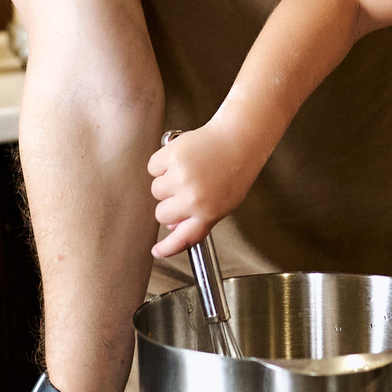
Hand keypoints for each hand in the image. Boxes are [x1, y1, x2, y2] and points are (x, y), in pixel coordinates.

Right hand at [148, 124, 261, 257]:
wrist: (238, 139)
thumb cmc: (233, 170)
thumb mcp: (224, 203)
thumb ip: (199, 218)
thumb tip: (171, 225)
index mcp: (208, 213)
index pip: (182, 239)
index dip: (167, 248)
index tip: (157, 252)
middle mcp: (192, 199)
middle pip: (161, 214)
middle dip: (169, 204)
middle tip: (184, 189)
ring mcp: (180, 178)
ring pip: (156, 190)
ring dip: (166, 182)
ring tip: (187, 170)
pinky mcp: (171, 157)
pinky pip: (153, 168)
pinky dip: (161, 163)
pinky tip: (180, 158)